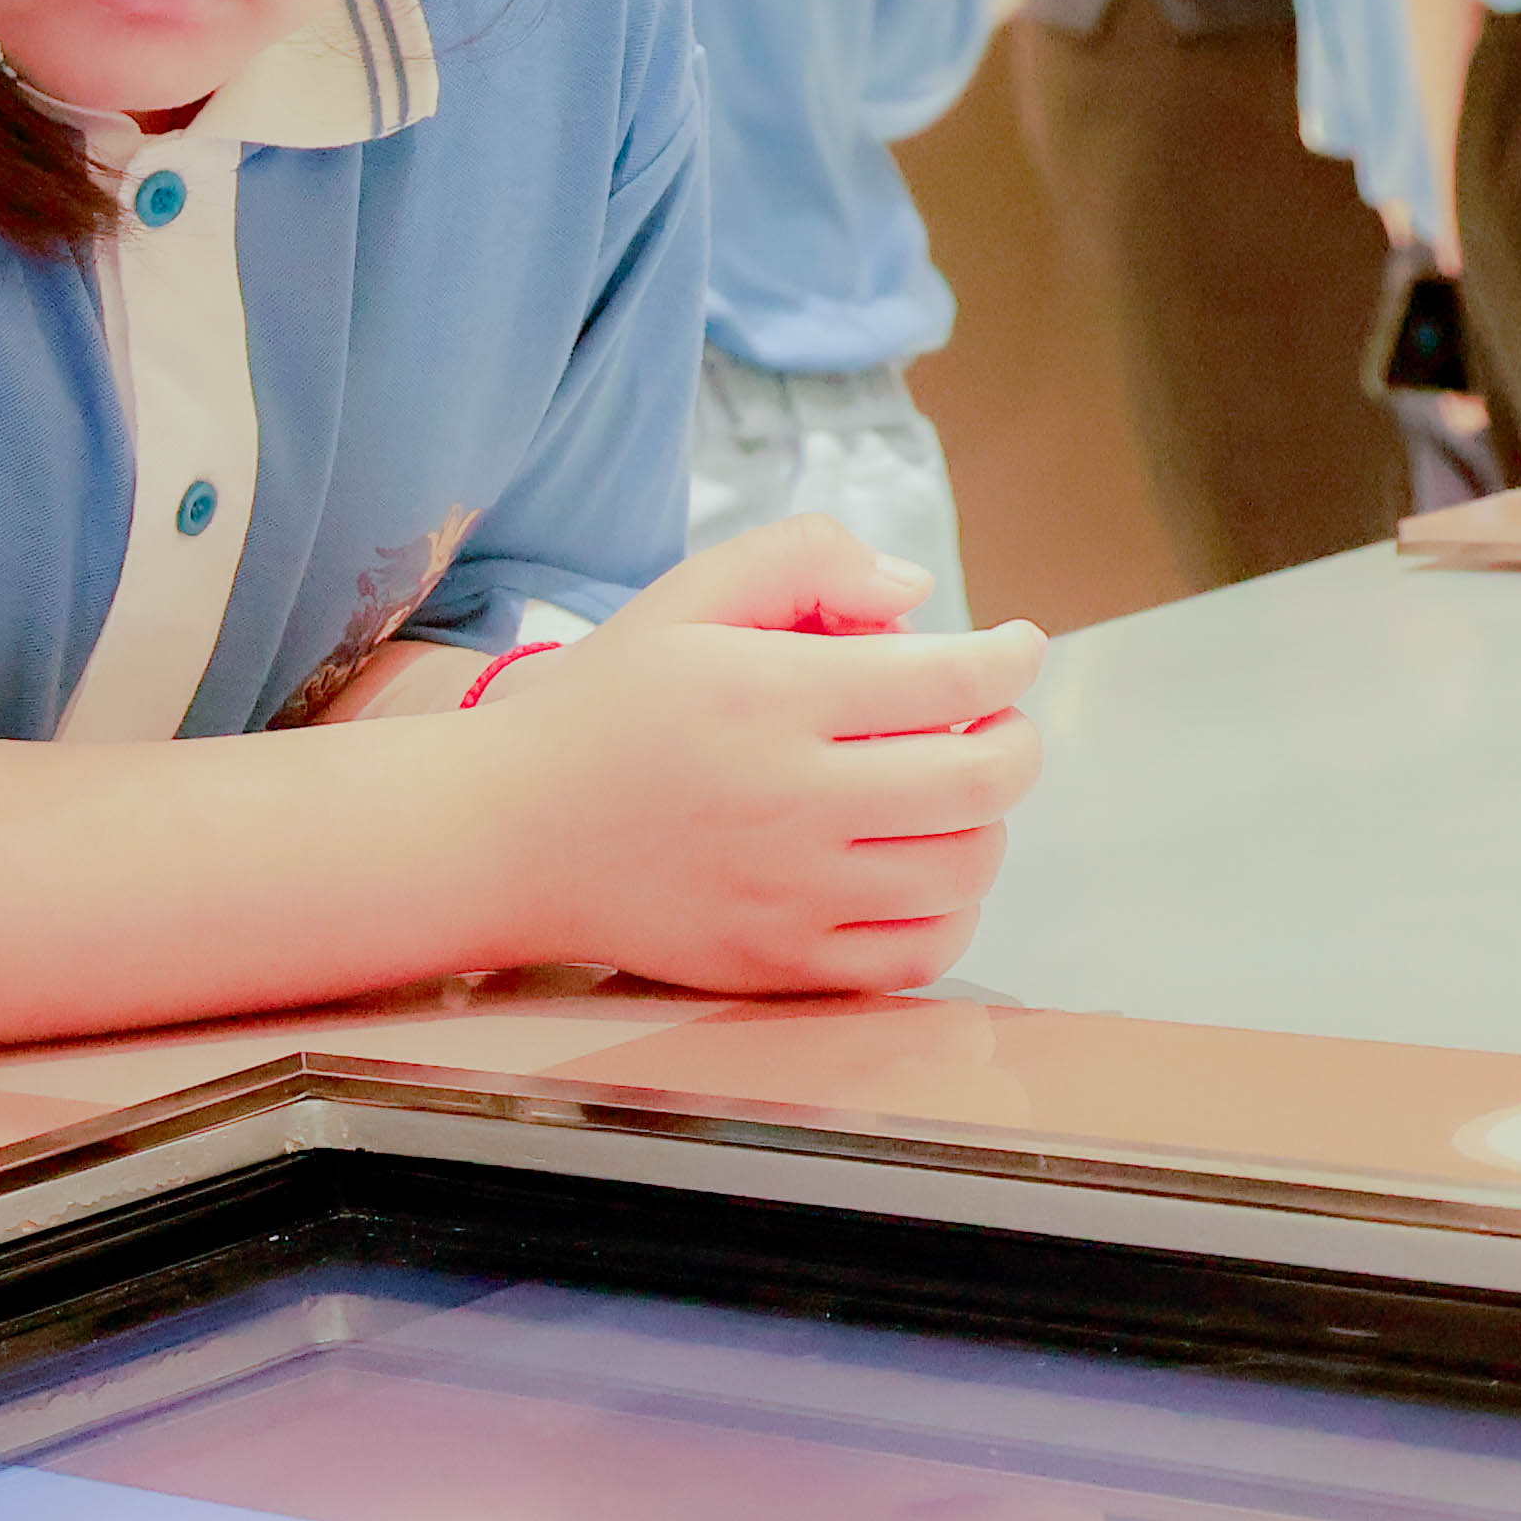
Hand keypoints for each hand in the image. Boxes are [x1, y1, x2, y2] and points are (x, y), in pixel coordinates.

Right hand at [488, 517, 1044, 992]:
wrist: (506, 834)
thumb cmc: (605, 709)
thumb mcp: (684, 597)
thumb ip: (804, 558)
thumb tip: (917, 594)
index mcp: (766, 695)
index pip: (952, 679)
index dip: (1010, 657)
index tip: (1014, 648)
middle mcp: (787, 800)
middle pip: (982, 779)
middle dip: (1015, 740)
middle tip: (993, 723)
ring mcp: (788, 893)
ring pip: (965, 868)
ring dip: (985, 823)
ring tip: (947, 794)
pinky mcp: (780, 963)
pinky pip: (920, 952)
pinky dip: (949, 910)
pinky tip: (917, 869)